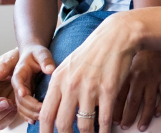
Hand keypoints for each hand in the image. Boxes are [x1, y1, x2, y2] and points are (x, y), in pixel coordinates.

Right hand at [12, 44, 56, 123]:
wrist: (33, 54)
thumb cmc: (36, 53)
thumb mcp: (41, 53)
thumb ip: (45, 60)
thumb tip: (50, 69)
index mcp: (19, 72)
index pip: (17, 81)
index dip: (20, 88)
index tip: (25, 94)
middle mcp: (17, 84)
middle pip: (19, 98)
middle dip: (30, 106)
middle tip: (43, 110)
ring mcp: (20, 92)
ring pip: (20, 106)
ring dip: (30, 113)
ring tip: (42, 117)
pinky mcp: (24, 97)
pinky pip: (23, 109)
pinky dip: (28, 116)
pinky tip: (35, 120)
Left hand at [39, 12, 142, 132]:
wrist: (115, 36)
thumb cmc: (91, 52)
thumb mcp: (67, 66)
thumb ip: (58, 87)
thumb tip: (52, 108)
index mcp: (58, 80)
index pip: (46, 114)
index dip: (45, 132)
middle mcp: (71, 85)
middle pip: (63, 124)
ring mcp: (90, 88)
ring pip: (84, 125)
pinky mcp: (108, 90)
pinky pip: (104, 118)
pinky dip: (104, 131)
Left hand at [112, 50, 160, 130]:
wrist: (147, 42)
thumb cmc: (131, 58)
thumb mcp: (119, 66)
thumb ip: (112, 82)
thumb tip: (100, 100)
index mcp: (126, 75)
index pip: (119, 97)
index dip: (116, 111)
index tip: (113, 122)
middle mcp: (139, 78)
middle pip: (133, 102)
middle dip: (128, 117)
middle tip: (125, 127)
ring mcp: (152, 79)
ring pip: (149, 101)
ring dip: (145, 116)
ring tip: (141, 127)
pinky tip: (158, 113)